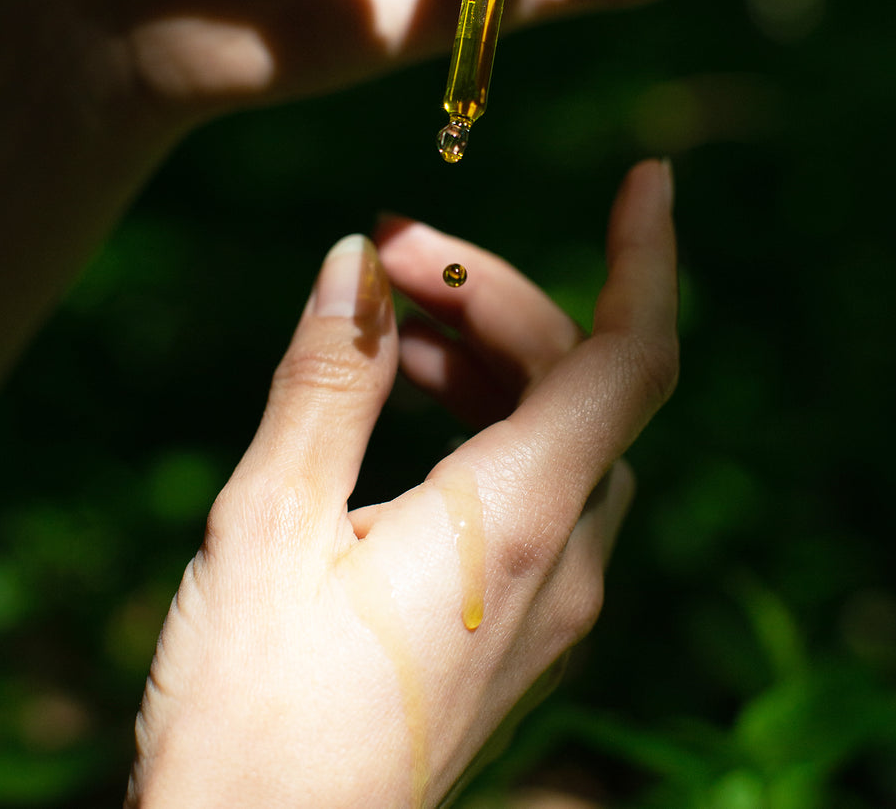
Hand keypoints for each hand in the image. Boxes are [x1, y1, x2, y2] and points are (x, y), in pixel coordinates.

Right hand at [126, 160, 676, 807]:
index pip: (630, 358)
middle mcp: (564, 563)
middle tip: (383, 257)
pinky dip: (484, 425)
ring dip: (483, 359)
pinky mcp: (523, 634)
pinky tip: (401, 414)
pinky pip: (537, 492)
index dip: (646, 255)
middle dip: (488, 298)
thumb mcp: (268, 525)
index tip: (645, 177)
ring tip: (381, 326)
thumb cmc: (249, 719)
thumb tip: (353, 267)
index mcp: (515, 522)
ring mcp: (554, 607)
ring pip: (559, 434)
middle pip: (574, 380)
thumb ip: (325, 382)